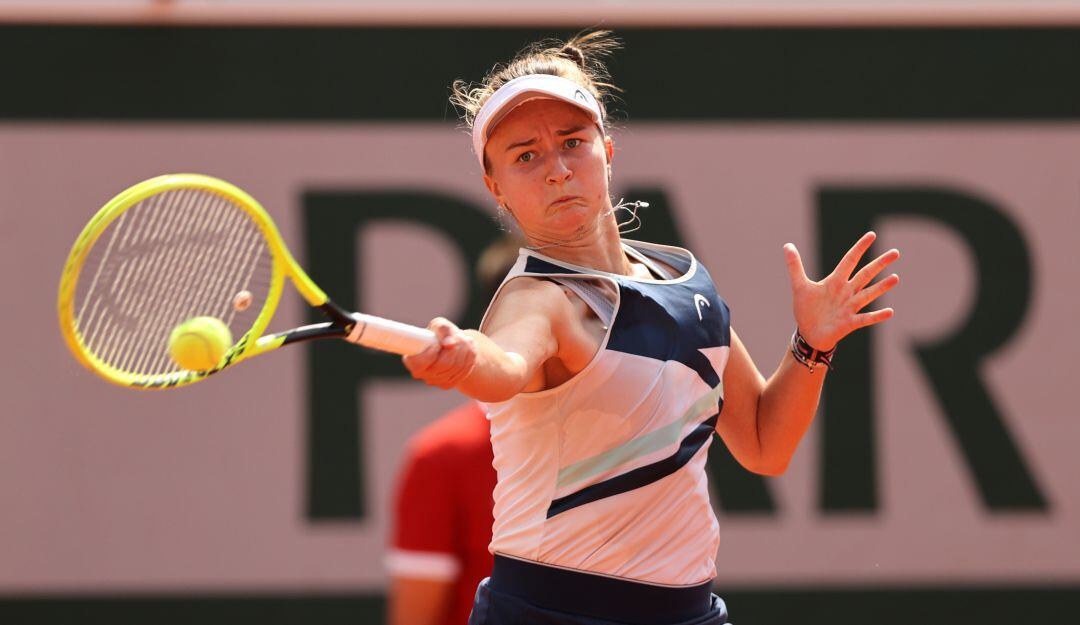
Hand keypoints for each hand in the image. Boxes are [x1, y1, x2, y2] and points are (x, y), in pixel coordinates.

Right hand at [402, 317, 477, 389]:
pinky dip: (468, 358)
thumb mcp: (440, 324)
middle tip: (456, 337)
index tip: (437, 344)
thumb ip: (443, 330)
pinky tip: (466, 349)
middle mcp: (422, 374)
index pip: (419, 364)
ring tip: (462, 340)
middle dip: (454, 348)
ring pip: (457, 367)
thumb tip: (449, 344)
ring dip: (463, 350)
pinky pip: (464, 371)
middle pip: (444, 364)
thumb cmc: (440, 333)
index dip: (430, 353)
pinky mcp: (449, 384)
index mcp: (412, 360)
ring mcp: (436, 381)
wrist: (450, 345)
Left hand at [783, 231, 899, 351]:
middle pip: (865, 274)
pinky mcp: (850, 323)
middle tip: (895, 252)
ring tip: (895, 278)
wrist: (808, 333)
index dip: (859, 248)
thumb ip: (795, 266)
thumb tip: (787, 245)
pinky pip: (866, 318)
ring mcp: (850, 307)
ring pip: (868, 294)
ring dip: (881, 287)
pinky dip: (877, 316)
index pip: (850, 260)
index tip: (872, 235)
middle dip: (879, 264)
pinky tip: (890, 312)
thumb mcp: (799, 286)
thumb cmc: (807, 309)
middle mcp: (846, 292)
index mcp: (835, 281)